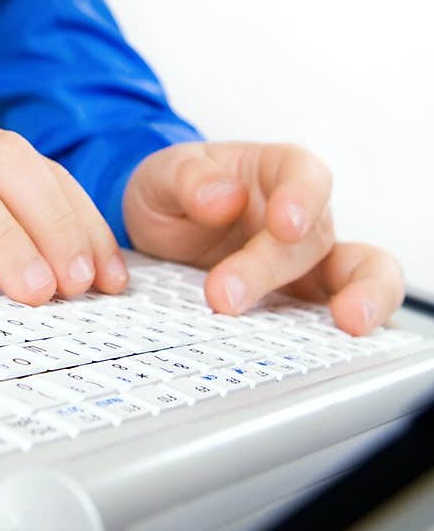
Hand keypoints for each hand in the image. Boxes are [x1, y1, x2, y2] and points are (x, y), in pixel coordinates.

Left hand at [122, 141, 404, 334]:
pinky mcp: (307, 309)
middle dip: (270, 268)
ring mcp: (313, 266)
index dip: (303, 198)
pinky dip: (340, 339)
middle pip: (314, 237)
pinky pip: (339, 323)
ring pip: (366, 274)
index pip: (305, 175)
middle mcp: (306, 218)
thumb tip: (222, 197)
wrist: (165, 231)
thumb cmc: (179, 194)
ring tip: (350, 324)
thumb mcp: (163, 175)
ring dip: (364, 297)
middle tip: (223, 295)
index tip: (285, 223)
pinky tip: (323, 357)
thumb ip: (187, 179)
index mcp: (276, 173)